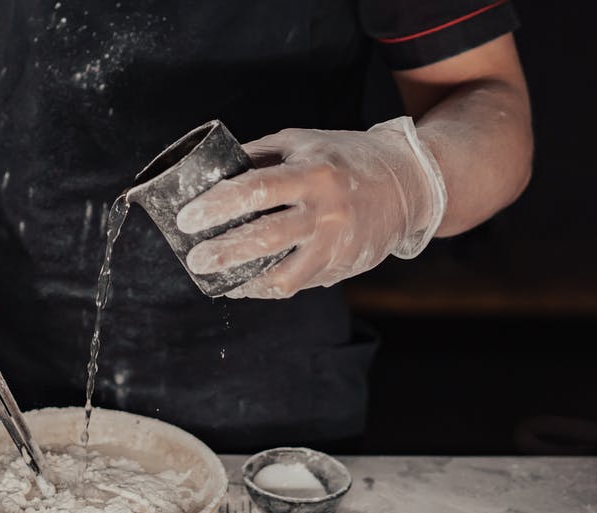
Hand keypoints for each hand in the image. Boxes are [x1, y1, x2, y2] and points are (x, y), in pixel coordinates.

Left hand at [175, 116, 446, 298]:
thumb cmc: (343, 158)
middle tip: (195, 259)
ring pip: (282, 274)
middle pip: (265, 238)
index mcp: (313, 172)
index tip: (187, 218)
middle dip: (223, 252)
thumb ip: (257, 156)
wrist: (409, 183)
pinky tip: (243, 283)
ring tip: (215, 280)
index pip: (256, 189)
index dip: (217, 206)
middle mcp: (326, 211)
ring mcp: (336, 244)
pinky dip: (264, 286)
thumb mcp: (302, 142)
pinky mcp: (341, 267)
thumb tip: (207, 171)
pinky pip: (295, 284)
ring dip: (242, 280)